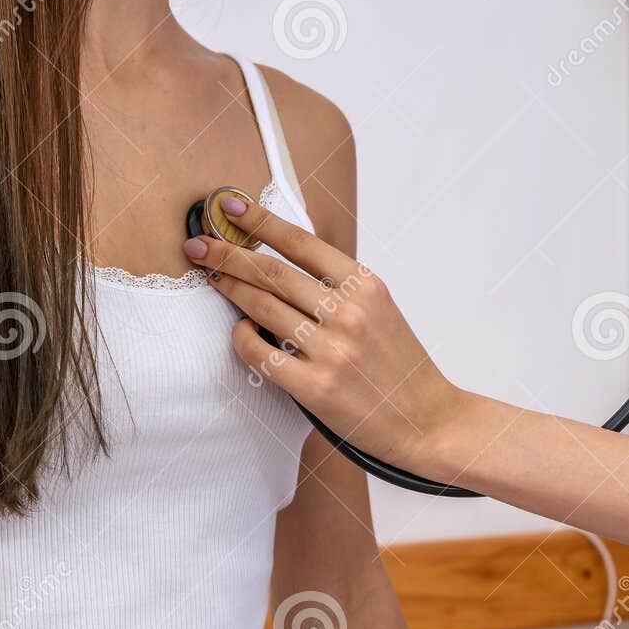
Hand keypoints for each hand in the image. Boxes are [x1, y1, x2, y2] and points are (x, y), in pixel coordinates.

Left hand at [184, 198, 465, 474]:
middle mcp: (349, 314)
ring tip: (212, 279)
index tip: (231, 208)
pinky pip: (261, 354)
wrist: (428, 421)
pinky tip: (239, 330)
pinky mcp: (316, 389)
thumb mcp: (382, 311)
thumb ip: (341, 287)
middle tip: (199, 245)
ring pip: (262, 308)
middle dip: (227, 253)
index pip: (302, 244)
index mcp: (367, 287)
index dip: (260, 222)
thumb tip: (283, 265)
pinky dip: (242, 337)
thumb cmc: (401, 369)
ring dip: (229, 289)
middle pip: (272, 272)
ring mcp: (332, 352)